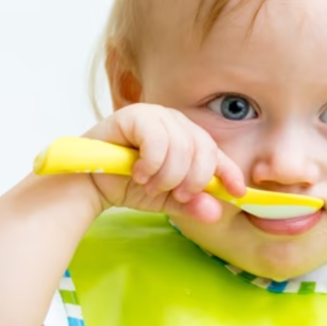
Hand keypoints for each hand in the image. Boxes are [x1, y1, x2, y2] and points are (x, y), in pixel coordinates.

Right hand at [80, 104, 246, 220]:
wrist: (89, 183)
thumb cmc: (128, 184)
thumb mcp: (166, 199)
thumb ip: (191, 204)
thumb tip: (216, 211)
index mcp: (187, 138)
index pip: (216, 153)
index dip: (229, 172)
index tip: (237, 192)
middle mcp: (175, 122)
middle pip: (204, 150)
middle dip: (193, 180)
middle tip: (175, 194)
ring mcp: (155, 115)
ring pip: (182, 147)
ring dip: (167, 175)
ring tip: (150, 184)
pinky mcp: (133, 115)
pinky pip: (157, 140)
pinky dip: (151, 164)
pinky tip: (138, 173)